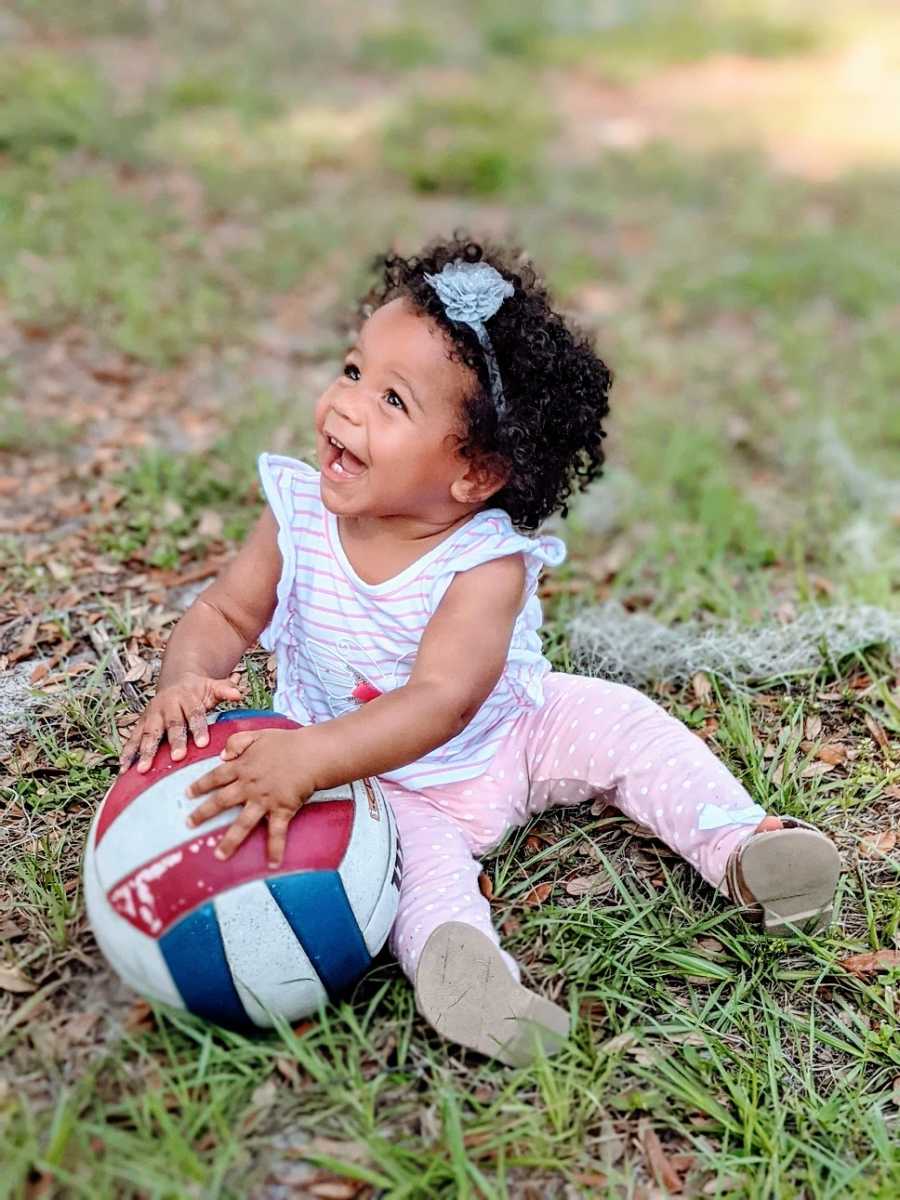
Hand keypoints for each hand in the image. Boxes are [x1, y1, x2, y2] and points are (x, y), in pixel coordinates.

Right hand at [119, 671, 242, 772]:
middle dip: (174, 741)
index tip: (203, 744)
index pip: (194, 714)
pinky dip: (127, 753)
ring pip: (148, 733)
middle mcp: (166, 705)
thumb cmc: (198, 690)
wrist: (176, 682)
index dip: (198, 728)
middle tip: (178, 757)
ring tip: (143, 769)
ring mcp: (151, 715)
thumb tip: (238, 693)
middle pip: (171, 725)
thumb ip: (225, 690)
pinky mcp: (140, 723)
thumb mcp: (212, 686)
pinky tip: (124, 768)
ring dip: (145, 751)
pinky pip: (132, 738)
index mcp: (186, 697)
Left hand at [185, 728, 313, 866]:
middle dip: (203, 814)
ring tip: (219, 855)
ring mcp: (264, 800)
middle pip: (221, 801)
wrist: (311, 753)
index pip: (215, 777)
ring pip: (243, 823)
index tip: (188, 794)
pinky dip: (275, 848)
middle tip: (189, 824)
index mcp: (242, 767)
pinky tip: (272, 863)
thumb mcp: (257, 734)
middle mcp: (249, 786)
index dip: (200, 785)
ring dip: (230, 840)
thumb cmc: (286, 742)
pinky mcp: (281, 810)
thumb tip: (221, 755)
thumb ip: (236, 742)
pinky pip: (276, 832)